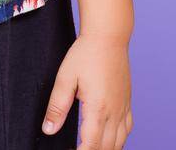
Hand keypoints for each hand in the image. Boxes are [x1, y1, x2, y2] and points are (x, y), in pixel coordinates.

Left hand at [43, 33, 131, 148]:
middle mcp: (114, 111)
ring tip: (91, 148)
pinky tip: (110, 139)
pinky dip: (119, 140)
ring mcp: (123, 106)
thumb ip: (57, 107)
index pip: (91, 145)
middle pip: (106, 148)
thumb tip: (48, 129)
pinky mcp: (127, 100)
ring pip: (120, 142)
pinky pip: (127, 128)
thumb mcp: (65, 78)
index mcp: (98, 108)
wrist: (109, 36)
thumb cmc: (86, 54)